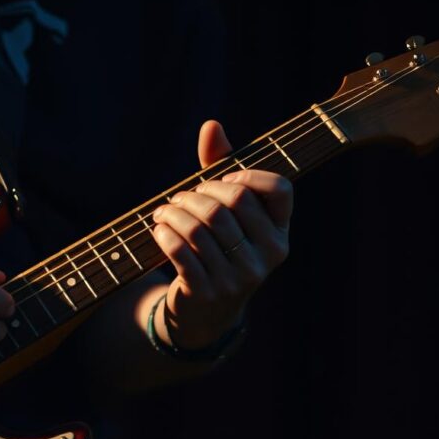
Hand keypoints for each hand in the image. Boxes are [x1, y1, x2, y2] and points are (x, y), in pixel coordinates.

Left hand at [150, 120, 292, 348]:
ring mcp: (240, 277)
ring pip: (200, 226)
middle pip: (231, 202)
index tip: (222, 181)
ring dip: (172, 211)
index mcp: (281, 233)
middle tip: (180, 197)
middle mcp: (269, 256)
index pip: (279, 188)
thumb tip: (211, 125)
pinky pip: (180, 250)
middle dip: (198, 192)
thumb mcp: (225, 214)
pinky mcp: (208, 292)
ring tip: (162, 211)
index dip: (246, 175)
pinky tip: (157, 229)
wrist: (205, 313)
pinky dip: (163, 233)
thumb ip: (220, 168)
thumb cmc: (216, 250)